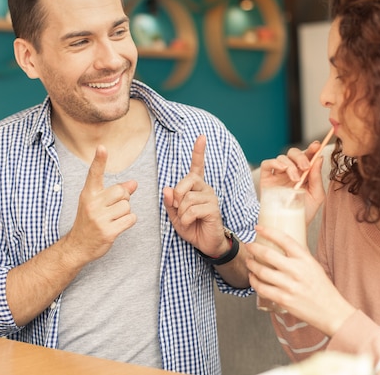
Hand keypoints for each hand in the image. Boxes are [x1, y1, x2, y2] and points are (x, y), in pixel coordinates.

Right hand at [64, 145, 137, 263]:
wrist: (78, 246)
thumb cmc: (90, 221)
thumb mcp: (98, 203)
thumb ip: (116, 191)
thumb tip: (134, 183)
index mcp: (88, 194)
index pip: (95, 174)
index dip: (100, 160)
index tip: (102, 147)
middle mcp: (92, 204)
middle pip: (121, 191)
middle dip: (123, 199)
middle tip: (113, 208)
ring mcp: (99, 218)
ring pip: (127, 206)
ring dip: (125, 212)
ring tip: (113, 219)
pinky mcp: (108, 231)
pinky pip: (130, 219)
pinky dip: (128, 222)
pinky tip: (117, 226)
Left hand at [163, 135, 227, 256]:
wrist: (206, 244)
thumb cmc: (192, 227)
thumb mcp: (175, 215)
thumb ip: (169, 203)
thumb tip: (166, 189)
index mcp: (196, 187)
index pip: (198, 166)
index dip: (199, 151)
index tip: (201, 136)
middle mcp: (205, 189)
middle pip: (186, 181)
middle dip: (176, 196)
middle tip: (178, 208)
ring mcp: (211, 198)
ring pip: (187, 198)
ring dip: (181, 212)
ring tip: (186, 219)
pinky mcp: (213, 209)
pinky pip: (192, 209)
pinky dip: (186, 219)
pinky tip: (190, 223)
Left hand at [246, 225, 354, 336]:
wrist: (330, 311)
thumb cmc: (322, 288)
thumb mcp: (313, 266)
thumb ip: (299, 256)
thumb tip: (282, 245)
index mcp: (305, 259)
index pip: (284, 239)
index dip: (268, 231)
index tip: (258, 227)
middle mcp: (297, 270)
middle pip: (268, 254)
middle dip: (253, 248)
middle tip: (248, 245)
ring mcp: (289, 286)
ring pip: (262, 271)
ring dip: (251, 264)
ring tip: (249, 261)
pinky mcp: (283, 299)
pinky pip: (262, 288)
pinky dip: (253, 281)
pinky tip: (252, 278)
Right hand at [260, 141, 327, 223]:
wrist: (290, 227)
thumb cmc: (304, 213)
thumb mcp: (316, 196)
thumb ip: (317, 178)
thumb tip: (319, 159)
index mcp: (304, 173)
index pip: (308, 156)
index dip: (312, 148)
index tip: (317, 145)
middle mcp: (291, 171)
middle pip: (293, 153)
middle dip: (301, 156)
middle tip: (305, 167)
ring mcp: (278, 175)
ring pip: (282, 157)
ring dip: (290, 165)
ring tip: (296, 178)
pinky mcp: (266, 179)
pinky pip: (267, 164)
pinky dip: (274, 162)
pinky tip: (282, 170)